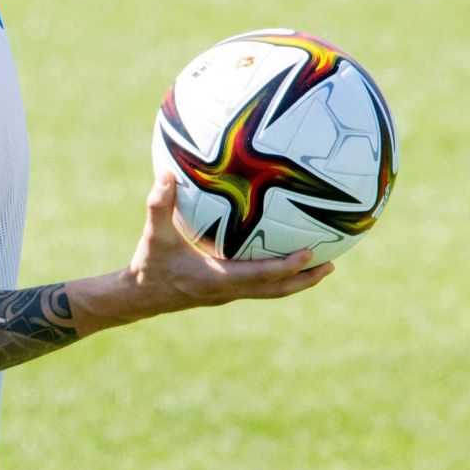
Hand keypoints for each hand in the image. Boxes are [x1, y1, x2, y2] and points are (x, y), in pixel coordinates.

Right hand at [125, 173, 332, 316]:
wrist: (138, 297)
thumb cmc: (148, 265)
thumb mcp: (153, 234)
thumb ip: (160, 204)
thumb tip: (167, 173)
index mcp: (217, 278)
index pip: (261, 275)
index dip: (287, 266)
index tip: (311, 253)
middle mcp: (228, 291)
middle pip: (276, 290)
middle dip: (305, 279)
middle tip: (331, 265)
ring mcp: (227, 295)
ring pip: (271, 292)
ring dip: (296, 282)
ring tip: (320, 268)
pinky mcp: (223, 293)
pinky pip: (259, 287)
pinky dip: (277, 277)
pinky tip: (282, 261)